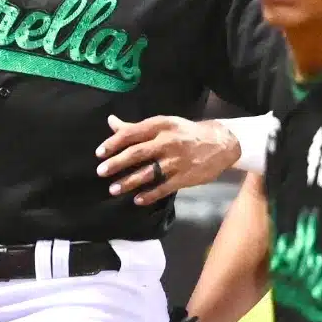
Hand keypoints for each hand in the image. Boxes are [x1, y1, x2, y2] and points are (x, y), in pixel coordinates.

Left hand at [95, 115, 238, 205]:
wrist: (221, 143)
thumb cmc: (185, 132)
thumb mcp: (163, 124)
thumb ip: (135, 127)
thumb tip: (110, 122)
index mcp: (160, 125)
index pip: (132, 133)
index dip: (113, 143)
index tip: (100, 153)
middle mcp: (168, 142)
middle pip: (137, 153)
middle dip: (117, 163)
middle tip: (101, 172)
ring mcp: (177, 160)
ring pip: (148, 172)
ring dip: (129, 182)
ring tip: (113, 189)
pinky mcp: (185, 176)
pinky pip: (164, 187)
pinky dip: (150, 194)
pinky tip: (137, 200)